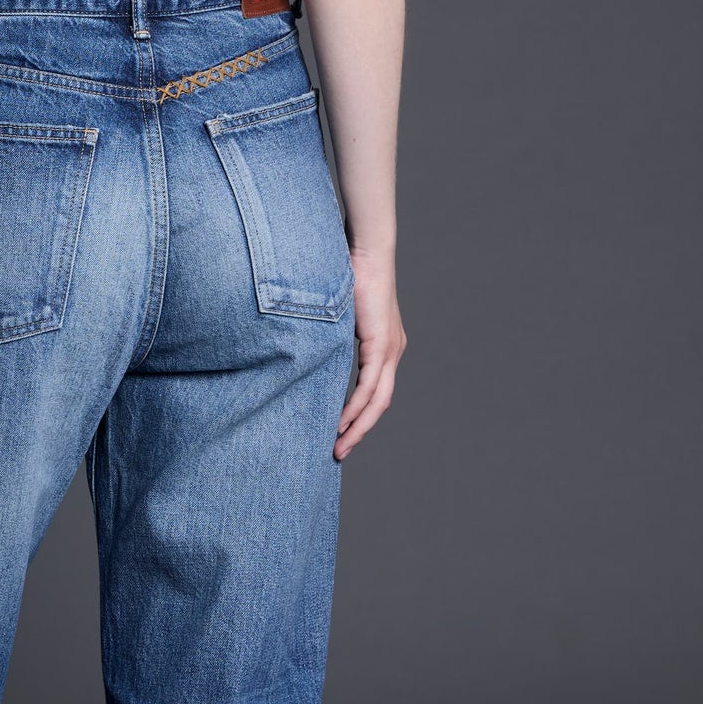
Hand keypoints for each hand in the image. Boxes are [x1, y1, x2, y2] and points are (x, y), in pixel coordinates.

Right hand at [337, 243, 404, 459]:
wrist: (365, 251)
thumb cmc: (347, 274)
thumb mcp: (337, 315)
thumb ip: (331, 336)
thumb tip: (309, 349)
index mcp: (385, 344)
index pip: (375, 390)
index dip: (360, 415)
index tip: (340, 433)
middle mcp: (393, 350)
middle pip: (380, 404)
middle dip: (359, 431)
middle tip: (339, 452)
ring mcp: (391, 349)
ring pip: (377, 401)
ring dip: (358, 427)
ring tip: (339, 447)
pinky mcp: (383, 345)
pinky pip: (370, 387)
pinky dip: (357, 408)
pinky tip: (342, 424)